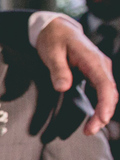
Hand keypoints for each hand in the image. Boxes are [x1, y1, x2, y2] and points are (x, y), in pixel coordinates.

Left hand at [36, 18, 116, 134]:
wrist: (56, 28)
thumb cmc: (53, 39)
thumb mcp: (51, 53)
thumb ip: (58, 70)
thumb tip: (63, 87)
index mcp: (92, 60)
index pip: (105, 85)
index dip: (105, 104)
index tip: (100, 119)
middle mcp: (101, 65)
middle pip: (109, 93)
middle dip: (103, 114)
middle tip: (89, 132)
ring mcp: (100, 69)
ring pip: (108, 94)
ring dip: (102, 112)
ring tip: (89, 130)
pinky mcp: (95, 73)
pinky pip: (102, 91)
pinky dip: (100, 105)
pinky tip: (92, 118)